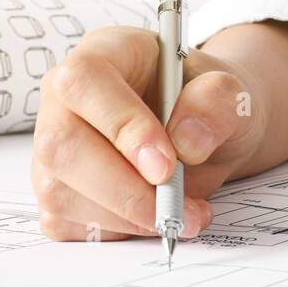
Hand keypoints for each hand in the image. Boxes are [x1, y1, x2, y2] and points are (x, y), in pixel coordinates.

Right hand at [32, 26, 264, 240]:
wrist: (208, 134)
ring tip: (183, 214)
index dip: (122, 127)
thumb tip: (187, 142)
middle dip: (125, 191)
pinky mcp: (58, 189)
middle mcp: (65, 99)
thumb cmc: (210, 105)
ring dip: (127, 219)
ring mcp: (55, 146)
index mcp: (105, 54)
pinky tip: (153, 219)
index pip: (85, 81)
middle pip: (62, 146)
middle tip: (179, 209)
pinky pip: (66, 224)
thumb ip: (217, 104)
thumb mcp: (232, 93)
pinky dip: (116, 232)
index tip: (167, 167)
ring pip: (59, 193)